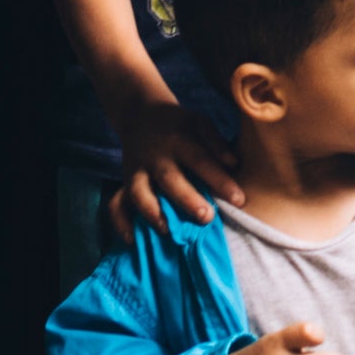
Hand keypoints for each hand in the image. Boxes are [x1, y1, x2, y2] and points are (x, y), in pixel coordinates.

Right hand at [105, 95, 238, 241]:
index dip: (220, 180)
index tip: (239, 201)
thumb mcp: (198, 122)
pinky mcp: (125, 182)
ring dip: (152, 213)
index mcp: (178, 140)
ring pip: (139, 193)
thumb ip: (216, 141)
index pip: (200, 160)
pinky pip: (115, 204)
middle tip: (207, 218)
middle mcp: (155, 157)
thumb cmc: (178, 125)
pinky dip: (121, 223)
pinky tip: (133, 240)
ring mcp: (136, 170)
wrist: (139, 114)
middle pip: (170, 179)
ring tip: (168, 231)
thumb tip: (233, 163)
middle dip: (187, 200)